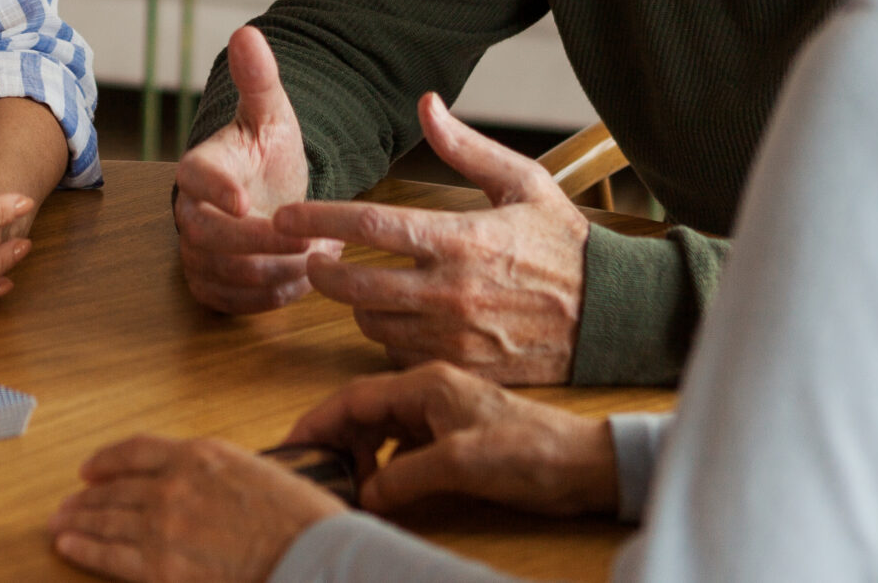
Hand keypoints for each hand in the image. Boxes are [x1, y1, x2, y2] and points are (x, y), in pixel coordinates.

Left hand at [50, 435, 345, 582]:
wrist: (313, 557)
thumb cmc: (301, 521)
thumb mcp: (255, 472)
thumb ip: (215, 475)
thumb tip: (195, 486)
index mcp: (198, 455)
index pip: (136, 450)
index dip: (107, 460)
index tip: (90, 470)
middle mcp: (174, 485)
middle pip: (115, 488)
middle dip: (87, 497)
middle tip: (66, 504)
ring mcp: (165, 526)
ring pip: (107, 519)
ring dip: (79, 521)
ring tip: (59, 523)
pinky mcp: (162, 568)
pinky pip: (110, 556)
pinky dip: (84, 548)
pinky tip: (67, 546)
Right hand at [174, 28, 337, 313]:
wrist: (271, 193)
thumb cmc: (269, 152)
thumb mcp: (272, 114)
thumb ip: (259, 79)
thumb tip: (247, 32)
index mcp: (199, 166)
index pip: (191, 178)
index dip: (214, 190)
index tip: (246, 201)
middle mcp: (188, 211)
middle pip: (206, 236)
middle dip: (261, 242)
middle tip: (312, 239)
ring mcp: (195, 251)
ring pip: (223, 273)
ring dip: (275, 271)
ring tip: (318, 256)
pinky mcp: (209, 284)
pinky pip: (230, 302)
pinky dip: (268, 298)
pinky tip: (302, 280)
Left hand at [275, 93, 587, 383]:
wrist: (614, 314)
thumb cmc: (565, 242)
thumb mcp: (523, 182)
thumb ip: (466, 147)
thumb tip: (427, 104)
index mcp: (461, 238)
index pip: (370, 225)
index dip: (318, 218)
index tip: (284, 217)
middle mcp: (452, 292)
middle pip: (355, 285)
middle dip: (321, 272)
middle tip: (309, 258)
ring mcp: (457, 337)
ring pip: (373, 324)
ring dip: (357, 305)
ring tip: (362, 287)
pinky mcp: (466, 368)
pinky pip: (402, 356)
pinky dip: (390, 339)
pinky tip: (399, 320)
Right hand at [283, 362, 617, 517]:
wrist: (585, 465)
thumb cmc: (531, 452)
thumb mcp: (461, 464)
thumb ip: (405, 476)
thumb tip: (363, 493)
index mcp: (425, 385)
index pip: (354, 398)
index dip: (318, 422)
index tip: (292, 447)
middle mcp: (428, 393)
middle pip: (363, 412)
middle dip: (334, 440)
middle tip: (313, 473)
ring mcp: (442, 415)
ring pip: (382, 430)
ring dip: (359, 455)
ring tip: (344, 484)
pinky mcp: (455, 437)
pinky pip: (404, 447)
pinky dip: (385, 466)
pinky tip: (382, 488)